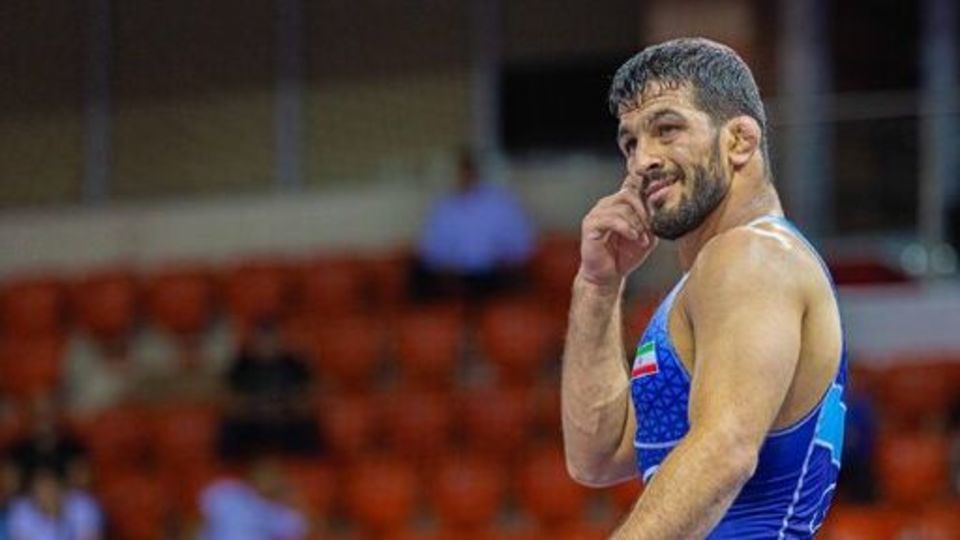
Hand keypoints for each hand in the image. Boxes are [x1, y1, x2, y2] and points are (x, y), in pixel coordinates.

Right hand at [578, 176, 657, 290]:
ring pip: (621, 207)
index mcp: (620, 203)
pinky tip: (633, 237)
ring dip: (636, 224)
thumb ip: (654, 216)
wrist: (609, 276)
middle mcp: (607, 204)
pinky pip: (611, 219)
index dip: (645, 183)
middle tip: (650, 228)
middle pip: (629, 194)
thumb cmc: (626, 255)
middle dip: (644, 211)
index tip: (660, 186)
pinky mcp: (590, 224)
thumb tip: (662, 195)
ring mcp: (597, 213)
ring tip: (641, 239)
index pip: (631, 183)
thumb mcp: (648, 234)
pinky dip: (626, 228)